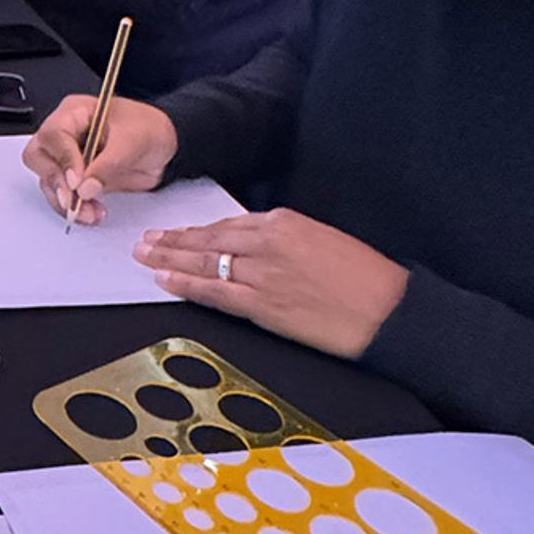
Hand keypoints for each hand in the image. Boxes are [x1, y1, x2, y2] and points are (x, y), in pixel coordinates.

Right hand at [24, 94, 177, 224]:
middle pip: (39, 157)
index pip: (54, 134)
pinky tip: (93, 213)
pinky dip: (74, 209)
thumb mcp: (134, 141)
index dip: (63, 159)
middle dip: (56, 183)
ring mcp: (67, 157)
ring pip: (48, 181)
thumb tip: (85, 187)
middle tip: (74, 201)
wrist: (164, 146)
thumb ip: (109, 164)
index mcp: (75, 112)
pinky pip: (62, 196)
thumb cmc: (149, 129)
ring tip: (89, 213)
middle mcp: (65, 134)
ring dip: (64, 201)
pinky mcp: (74, 179)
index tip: (77, 182)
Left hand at [133, 209, 409, 358]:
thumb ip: (284, 239)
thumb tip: (254, 246)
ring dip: (170, 258)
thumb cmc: (365, 277)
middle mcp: (267, 243)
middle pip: (208, 239)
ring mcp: (263, 275)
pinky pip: (216, 293)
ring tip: (145, 256)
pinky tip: (166, 280)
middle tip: (145, 239)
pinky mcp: (264, 305)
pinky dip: (187, 285)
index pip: (228, 225)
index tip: (175, 231)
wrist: (389, 310)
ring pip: (205, 262)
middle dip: (172, 240)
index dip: (196, 229)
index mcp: (284, 222)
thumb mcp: (322, 239)